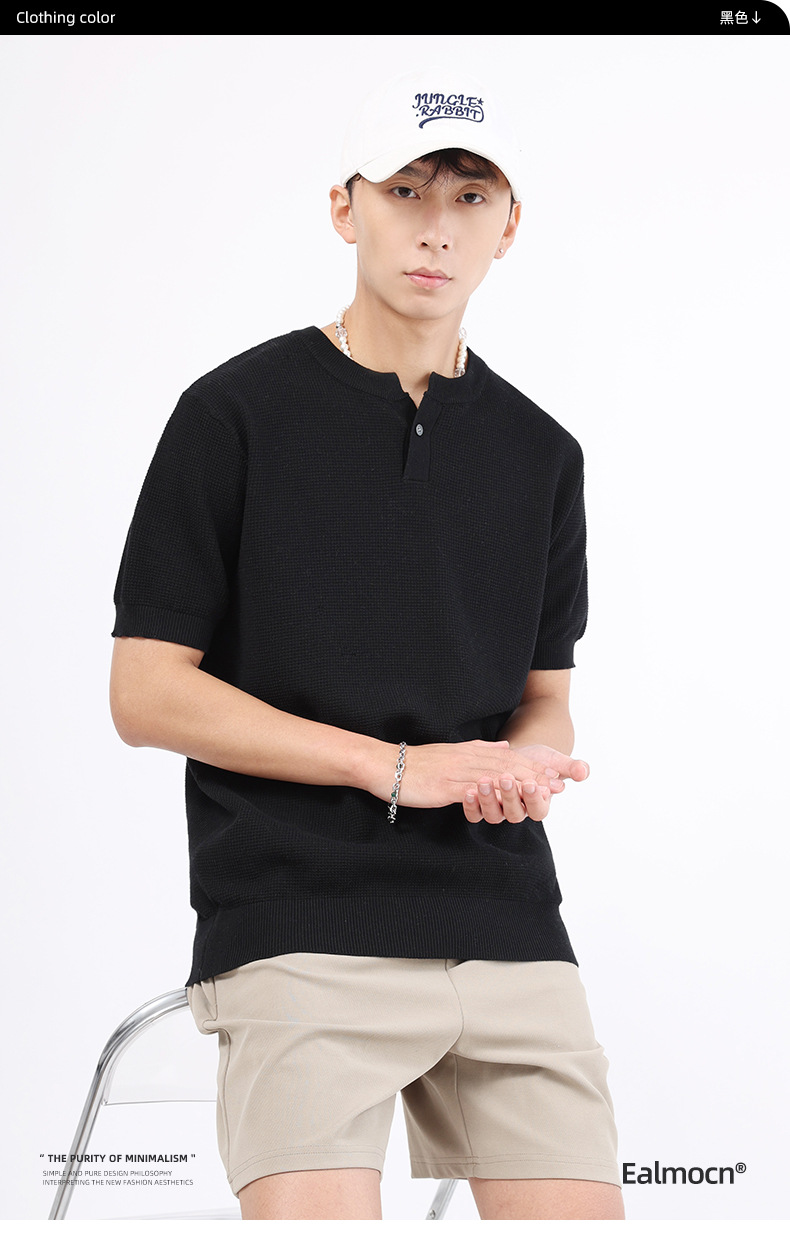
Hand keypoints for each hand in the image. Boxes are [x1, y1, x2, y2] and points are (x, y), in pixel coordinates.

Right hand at [385, 738, 585, 819]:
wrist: (386, 766)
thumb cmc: (416, 765)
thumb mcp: (451, 753)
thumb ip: (478, 750)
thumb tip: (504, 747)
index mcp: (470, 752)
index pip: (507, 758)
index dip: (532, 766)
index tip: (555, 774)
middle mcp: (467, 759)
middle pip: (508, 766)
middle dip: (535, 774)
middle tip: (560, 783)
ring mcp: (458, 772)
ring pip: (496, 776)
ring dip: (521, 783)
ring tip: (543, 790)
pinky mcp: (446, 786)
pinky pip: (474, 789)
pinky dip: (494, 793)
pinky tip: (509, 798)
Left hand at [462, 742, 589, 824]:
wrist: (516, 755)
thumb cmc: (538, 760)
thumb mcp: (555, 761)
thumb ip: (572, 767)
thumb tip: (584, 771)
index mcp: (538, 805)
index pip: (539, 809)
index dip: (535, 798)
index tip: (532, 783)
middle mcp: (518, 811)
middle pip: (515, 813)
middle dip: (510, 796)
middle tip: (506, 778)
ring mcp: (499, 811)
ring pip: (494, 815)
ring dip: (488, 800)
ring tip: (484, 782)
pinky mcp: (481, 807)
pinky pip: (475, 814)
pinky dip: (471, 805)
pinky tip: (468, 790)